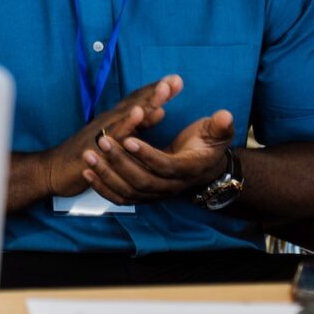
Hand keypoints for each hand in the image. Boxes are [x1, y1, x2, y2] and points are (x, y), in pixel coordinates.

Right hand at [39, 76, 182, 198]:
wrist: (53, 170)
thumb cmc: (87, 155)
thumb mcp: (117, 138)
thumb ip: (137, 126)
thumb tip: (160, 112)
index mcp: (116, 119)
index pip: (139, 100)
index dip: (157, 90)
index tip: (177, 80)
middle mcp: (109, 120)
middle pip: (136, 101)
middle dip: (156, 90)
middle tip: (175, 79)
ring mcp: (102, 131)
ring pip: (128, 113)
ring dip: (146, 100)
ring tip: (163, 90)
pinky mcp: (96, 146)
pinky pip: (114, 134)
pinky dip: (127, 123)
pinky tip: (138, 114)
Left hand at [82, 107, 235, 204]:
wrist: (205, 169)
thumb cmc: (207, 145)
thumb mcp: (217, 133)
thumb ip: (220, 125)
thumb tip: (225, 115)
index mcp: (188, 169)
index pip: (165, 166)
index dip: (146, 154)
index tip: (128, 139)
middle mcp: (171, 186)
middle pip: (142, 180)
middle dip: (120, 162)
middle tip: (102, 141)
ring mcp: (156, 194)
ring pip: (128, 190)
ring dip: (106, 174)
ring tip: (89, 155)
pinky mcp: (144, 196)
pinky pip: (121, 198)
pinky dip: (103, 188)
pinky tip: (88, 172)